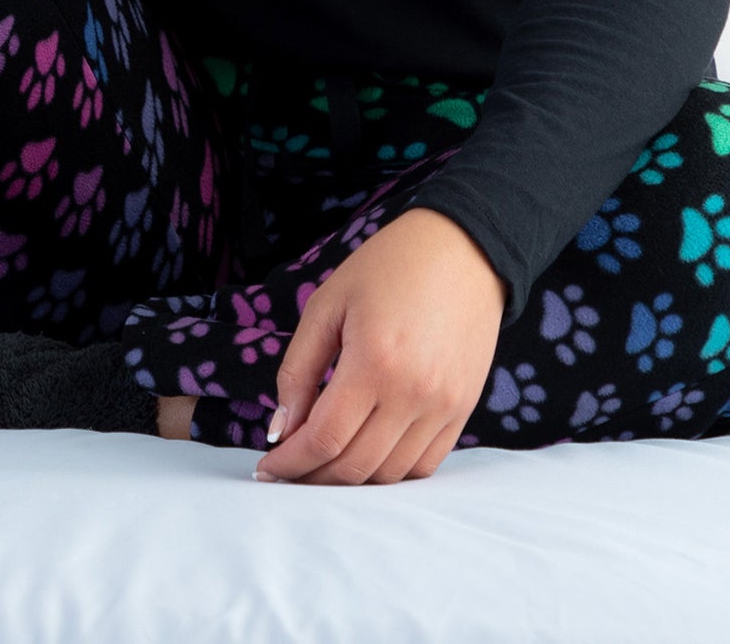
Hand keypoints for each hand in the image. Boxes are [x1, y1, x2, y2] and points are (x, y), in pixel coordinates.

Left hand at [252, 206, 505, 484]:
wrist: (464, 249)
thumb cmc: (388, 266)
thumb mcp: (328, 303)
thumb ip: (299, 368)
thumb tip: (281, 429)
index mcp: (374, 362)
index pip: (324, 440)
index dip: (289, 463)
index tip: (265, 468)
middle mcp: (413, 394)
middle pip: (354, 467)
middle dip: (311, 477)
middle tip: (286, 470)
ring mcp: (444, 407)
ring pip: (389, 475)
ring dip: (349, 480)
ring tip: (320, 465)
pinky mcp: (463, 410)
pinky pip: (423, 465)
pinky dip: (389, 472)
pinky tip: (364, 455)